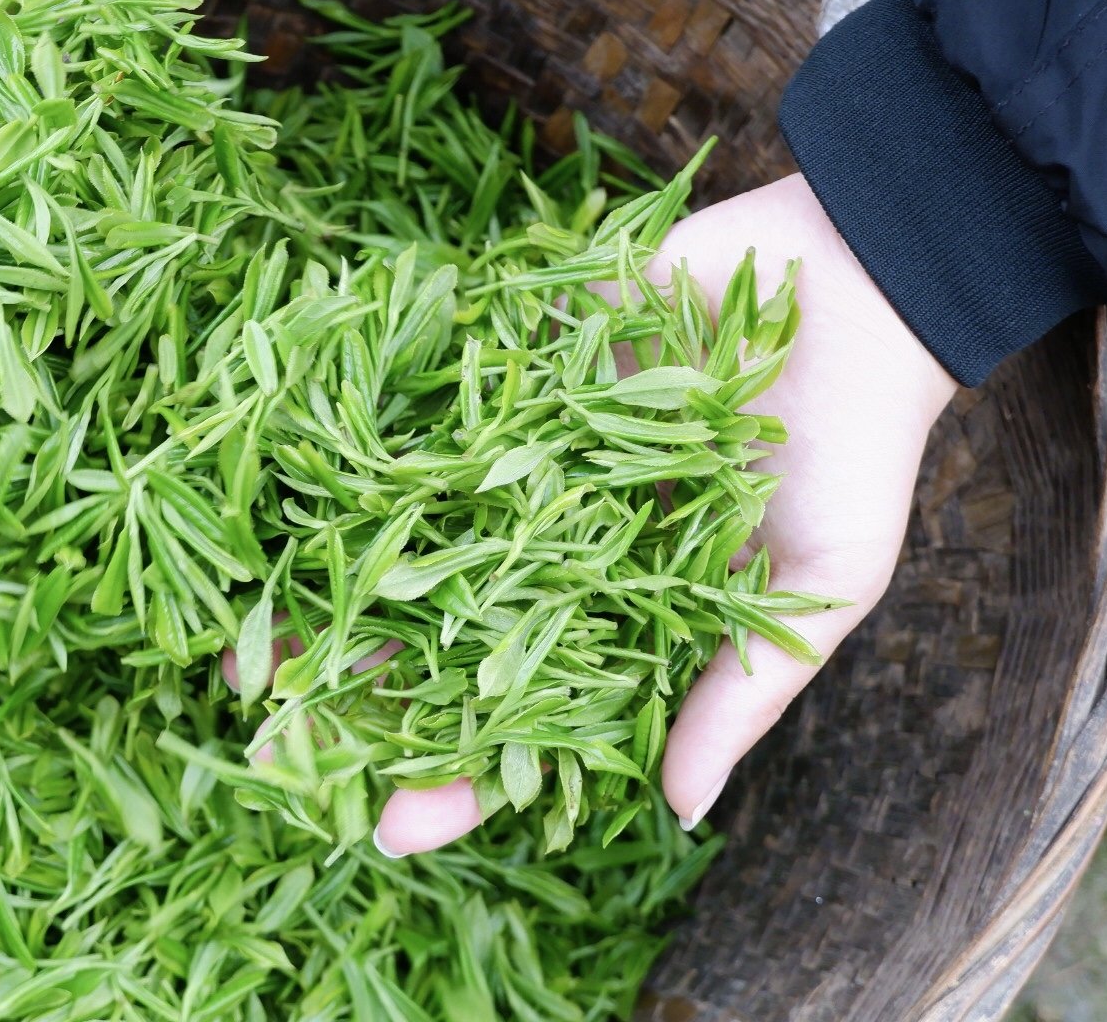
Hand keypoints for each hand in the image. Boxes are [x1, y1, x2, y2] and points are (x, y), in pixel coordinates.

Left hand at [304, 174, 960, 855]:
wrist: (861, 278)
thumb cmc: (859, 449)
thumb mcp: (818, 587)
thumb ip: (739, 690)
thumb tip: (677, 812)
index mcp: (619, 616)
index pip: (524, 719)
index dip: (458, 777)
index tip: (387, 828)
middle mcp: (554, 550)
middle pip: (438, 640)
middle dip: (359, 690)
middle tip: (267, 737)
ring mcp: (521, 466)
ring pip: (404, 542)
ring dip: (327, 588)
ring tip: (245, 638)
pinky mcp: (507, 375)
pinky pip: (421, 424)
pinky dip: (357, 458)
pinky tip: (289, 499)